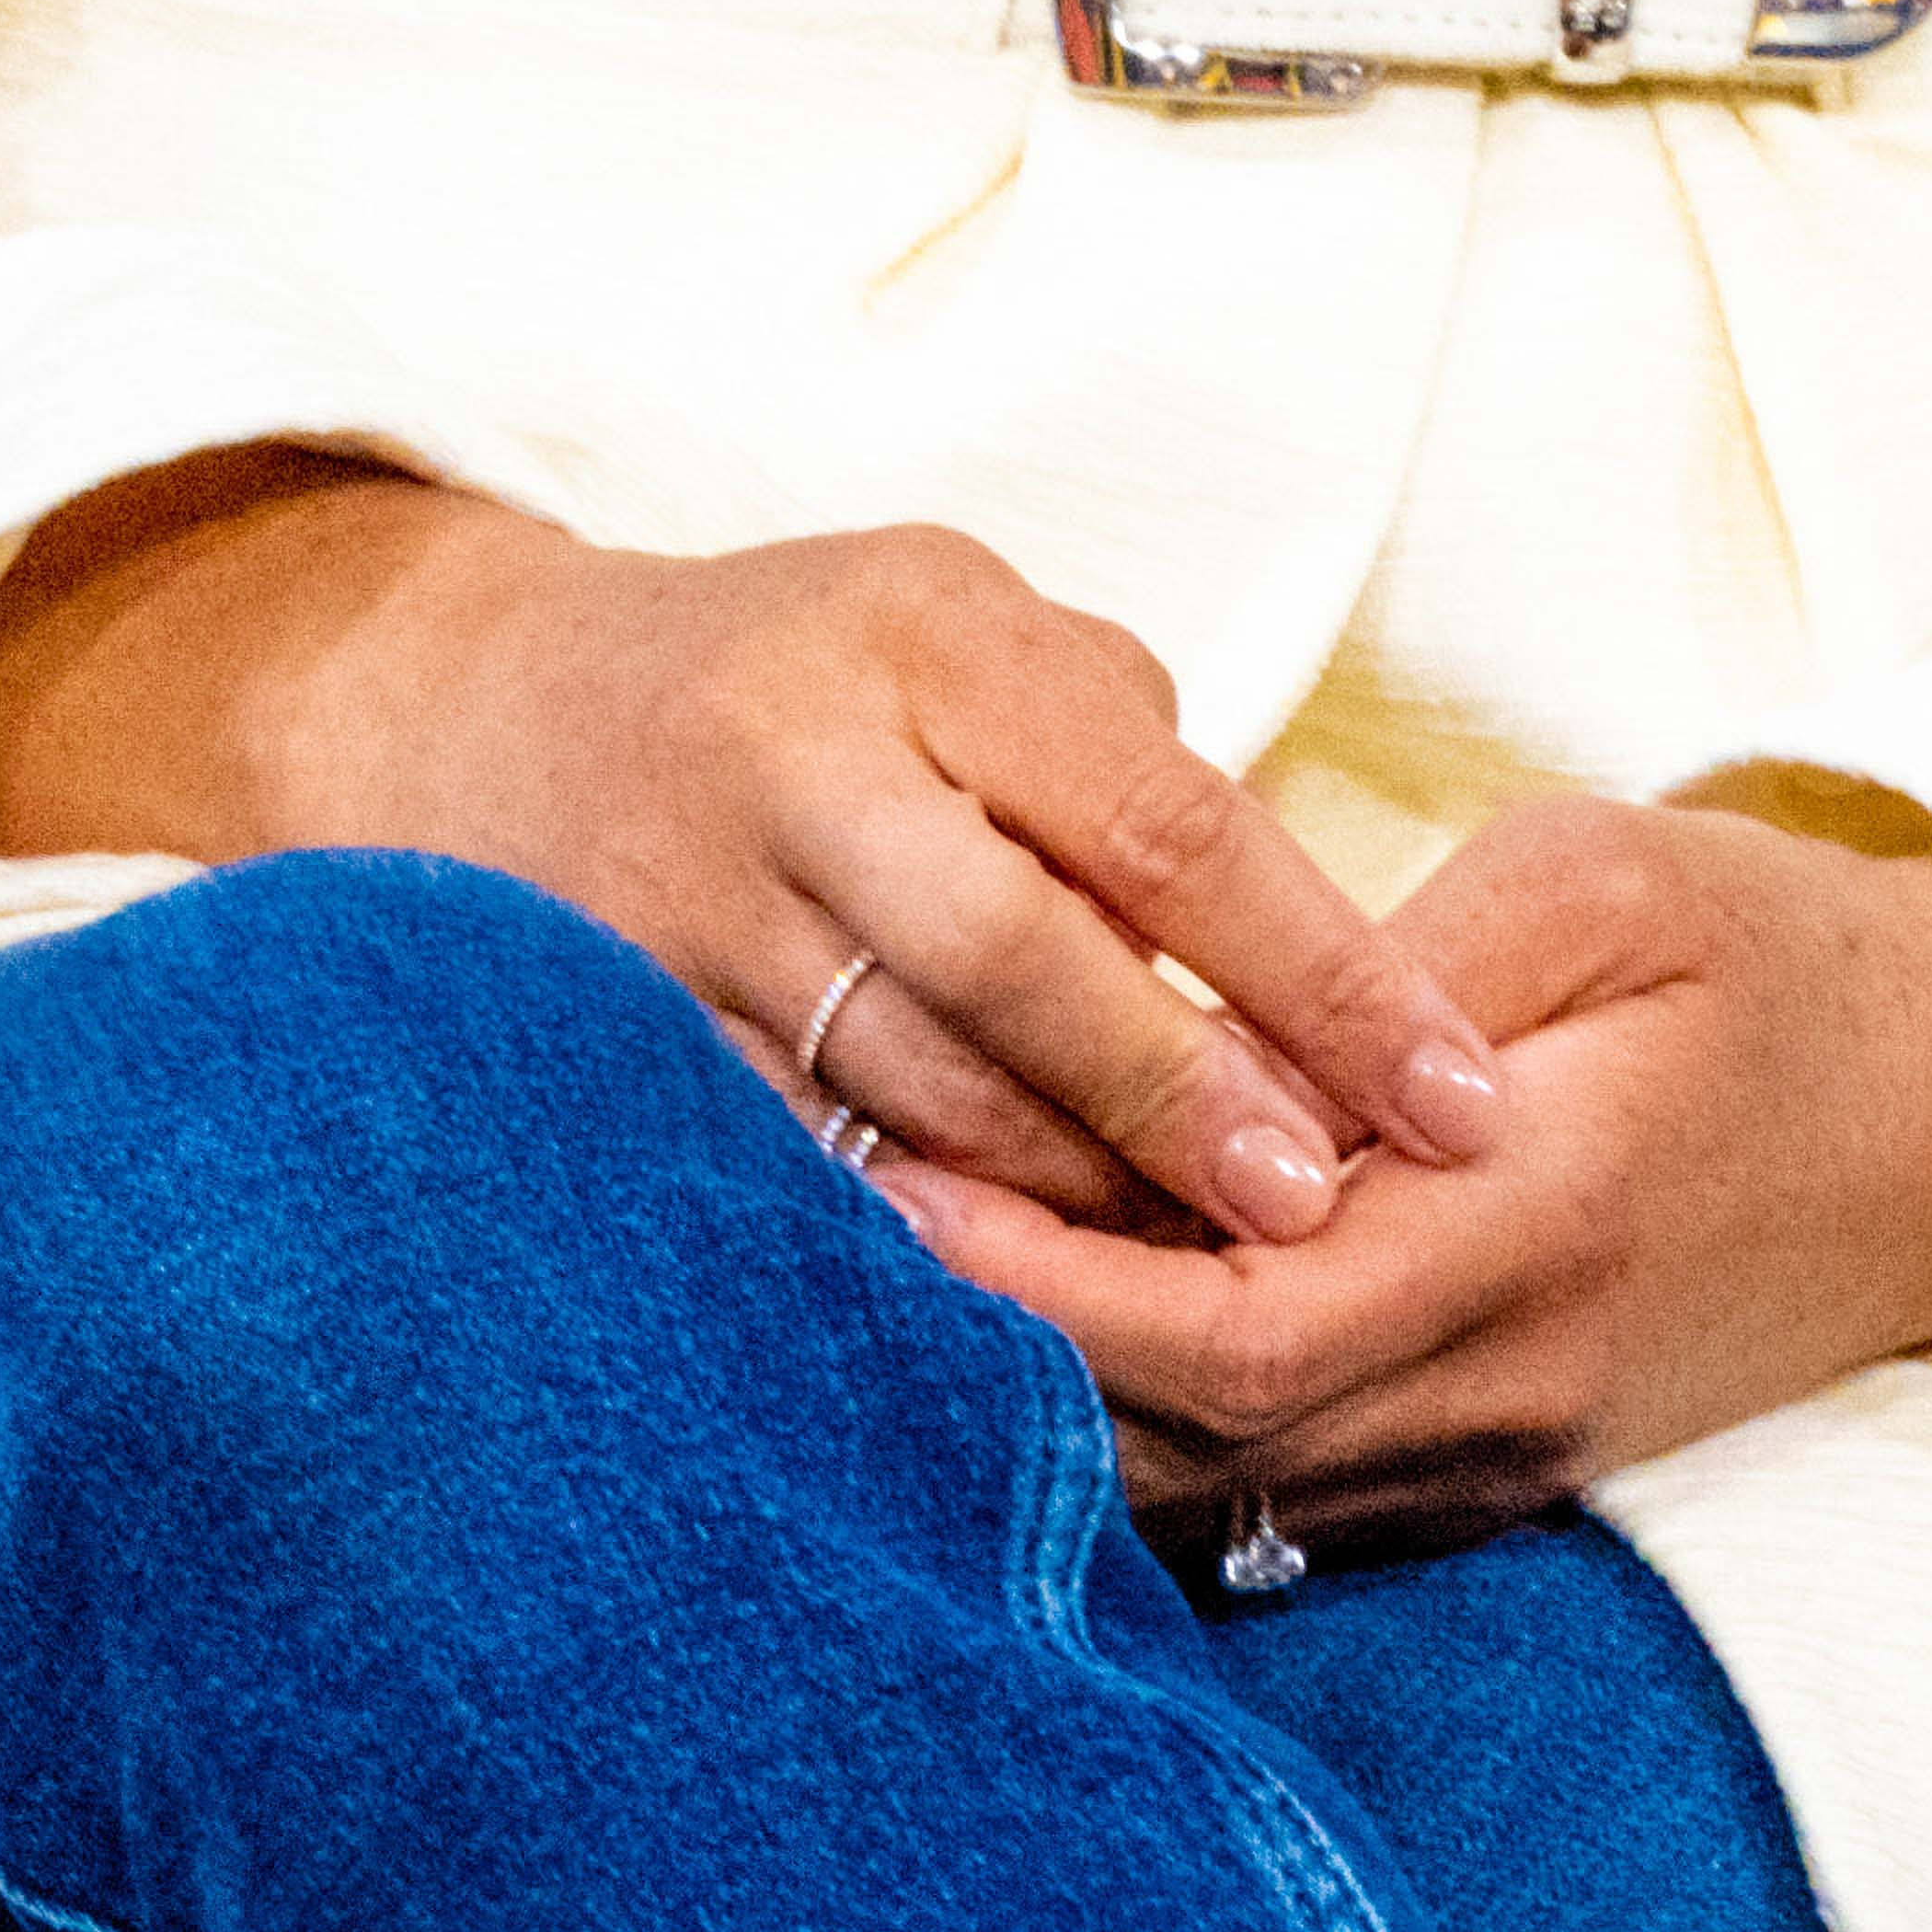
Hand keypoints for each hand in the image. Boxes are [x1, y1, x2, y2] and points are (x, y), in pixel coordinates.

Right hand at [0, 449, 1509, 1248]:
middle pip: (1027, 958)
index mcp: (928, 634)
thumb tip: (1296, 928)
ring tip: (1210, 1282)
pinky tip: (1023, 1302)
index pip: (1166, 816)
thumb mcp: (962, 629)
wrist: (479, 711)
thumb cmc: (803, 673)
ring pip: (908, 1083)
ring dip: (1072, 1198)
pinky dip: (918, 1233)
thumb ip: (1120, 748)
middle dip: (1193, 1102)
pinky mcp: (618, 1026)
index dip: (1321, 966)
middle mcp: (802, 753)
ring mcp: (690, 895)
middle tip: (1326, 1209)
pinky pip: (790, 1154)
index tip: (1452, 1090)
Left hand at [888, 789, 1931, 1552]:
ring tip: (885, 1273)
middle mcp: (1505, 1384)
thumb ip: (1396, 972)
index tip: (881, 1184)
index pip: (1229, 1321)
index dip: (1040, 1279)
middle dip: (997, 1354)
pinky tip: (1044, 1323)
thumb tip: (1216, 1036)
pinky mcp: (1505, 1459)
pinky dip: (1150, 1421)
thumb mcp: (1603, 884)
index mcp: (1527, 1228)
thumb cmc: (1788, 958)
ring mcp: (1507, 1449)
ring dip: (1057, 1398)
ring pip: (1223, 1485)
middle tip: (816, 1234)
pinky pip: (1289, 1483)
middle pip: (1189, 1441)